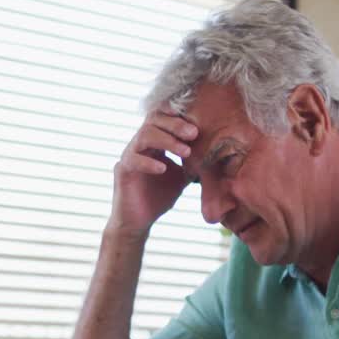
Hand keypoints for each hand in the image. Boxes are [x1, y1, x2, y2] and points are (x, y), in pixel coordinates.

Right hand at [107, 110, 195, 238]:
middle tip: (194, 133)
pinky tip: (163, 169)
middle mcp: (140, 145)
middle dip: (175, 125)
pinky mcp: (123, 170)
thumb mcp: (182, 177)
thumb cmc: (159, 197)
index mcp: (154, 143)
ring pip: (144, 136)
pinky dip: (149, 162)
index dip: (178, 116)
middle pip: (153, 120)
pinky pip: (133, 159)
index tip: (197, 123)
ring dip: (167, 141)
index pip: (163, 118)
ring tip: (185, 151)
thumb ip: (192, 164)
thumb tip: (216, 155)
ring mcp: (129, 155)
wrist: (139, 222)